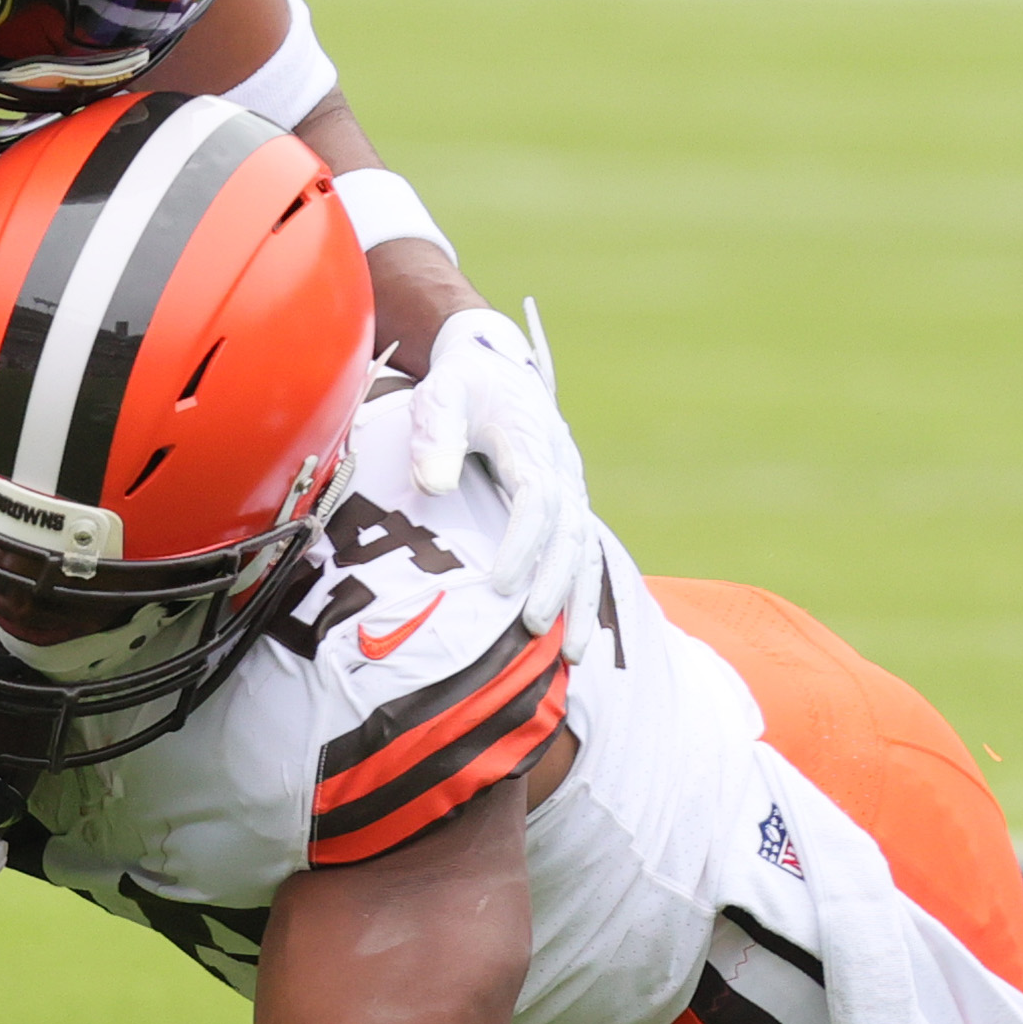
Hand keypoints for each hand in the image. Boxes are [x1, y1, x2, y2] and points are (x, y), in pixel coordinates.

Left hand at [405, 305, 593, 633]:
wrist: (492, 367)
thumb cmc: (458, 386)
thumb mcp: (440, 396)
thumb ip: (434, 435)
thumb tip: (434, 486)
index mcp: (530, 440)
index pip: (536, 499)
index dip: (522, 544)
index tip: (498, 584)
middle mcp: (561, 467)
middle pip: (571, 532)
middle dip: (557, 584)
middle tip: (532, 627)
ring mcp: (570, 487)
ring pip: (587, 549)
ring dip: (582, 602)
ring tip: (573, 656)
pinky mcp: (567, 504)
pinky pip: (584, 553)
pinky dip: (584, 595)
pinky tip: (576, 637)